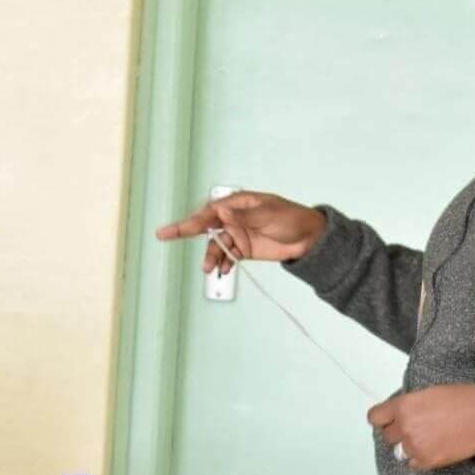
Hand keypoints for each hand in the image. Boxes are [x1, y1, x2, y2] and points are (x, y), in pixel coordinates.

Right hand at [155, 191, 326, 276]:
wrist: (310, 239)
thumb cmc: (292, 219)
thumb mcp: (269, 214)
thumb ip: (244, 216)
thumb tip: (223, 214)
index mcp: (238, 204)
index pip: (211, 211)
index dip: (193, 219)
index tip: (179, 227)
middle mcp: (234, 218)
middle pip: (205, 225)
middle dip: (186, 231)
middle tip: (165, 235)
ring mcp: (238, 234)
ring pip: (215, 245)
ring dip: (210, 256)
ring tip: (208, 268)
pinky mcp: (243, 249)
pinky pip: (227, 256)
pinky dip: (222, 264)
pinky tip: (222, 270)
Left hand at [368, 386, 474, 470]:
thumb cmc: (463, 400)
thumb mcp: (429, 393)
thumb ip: (410, 405)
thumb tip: (401, 413)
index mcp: (403, 406)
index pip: (374, 417)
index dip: (382, 419)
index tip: (389, 421)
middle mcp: (404, 426)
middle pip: (387, 436)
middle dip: (398, 433)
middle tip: (417, 430)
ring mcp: (414, 445)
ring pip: (399, 451)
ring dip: (409, 447)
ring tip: (428, 440)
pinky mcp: (426, 461)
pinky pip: (413, 464)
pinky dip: (420, 459)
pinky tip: (434, 449)